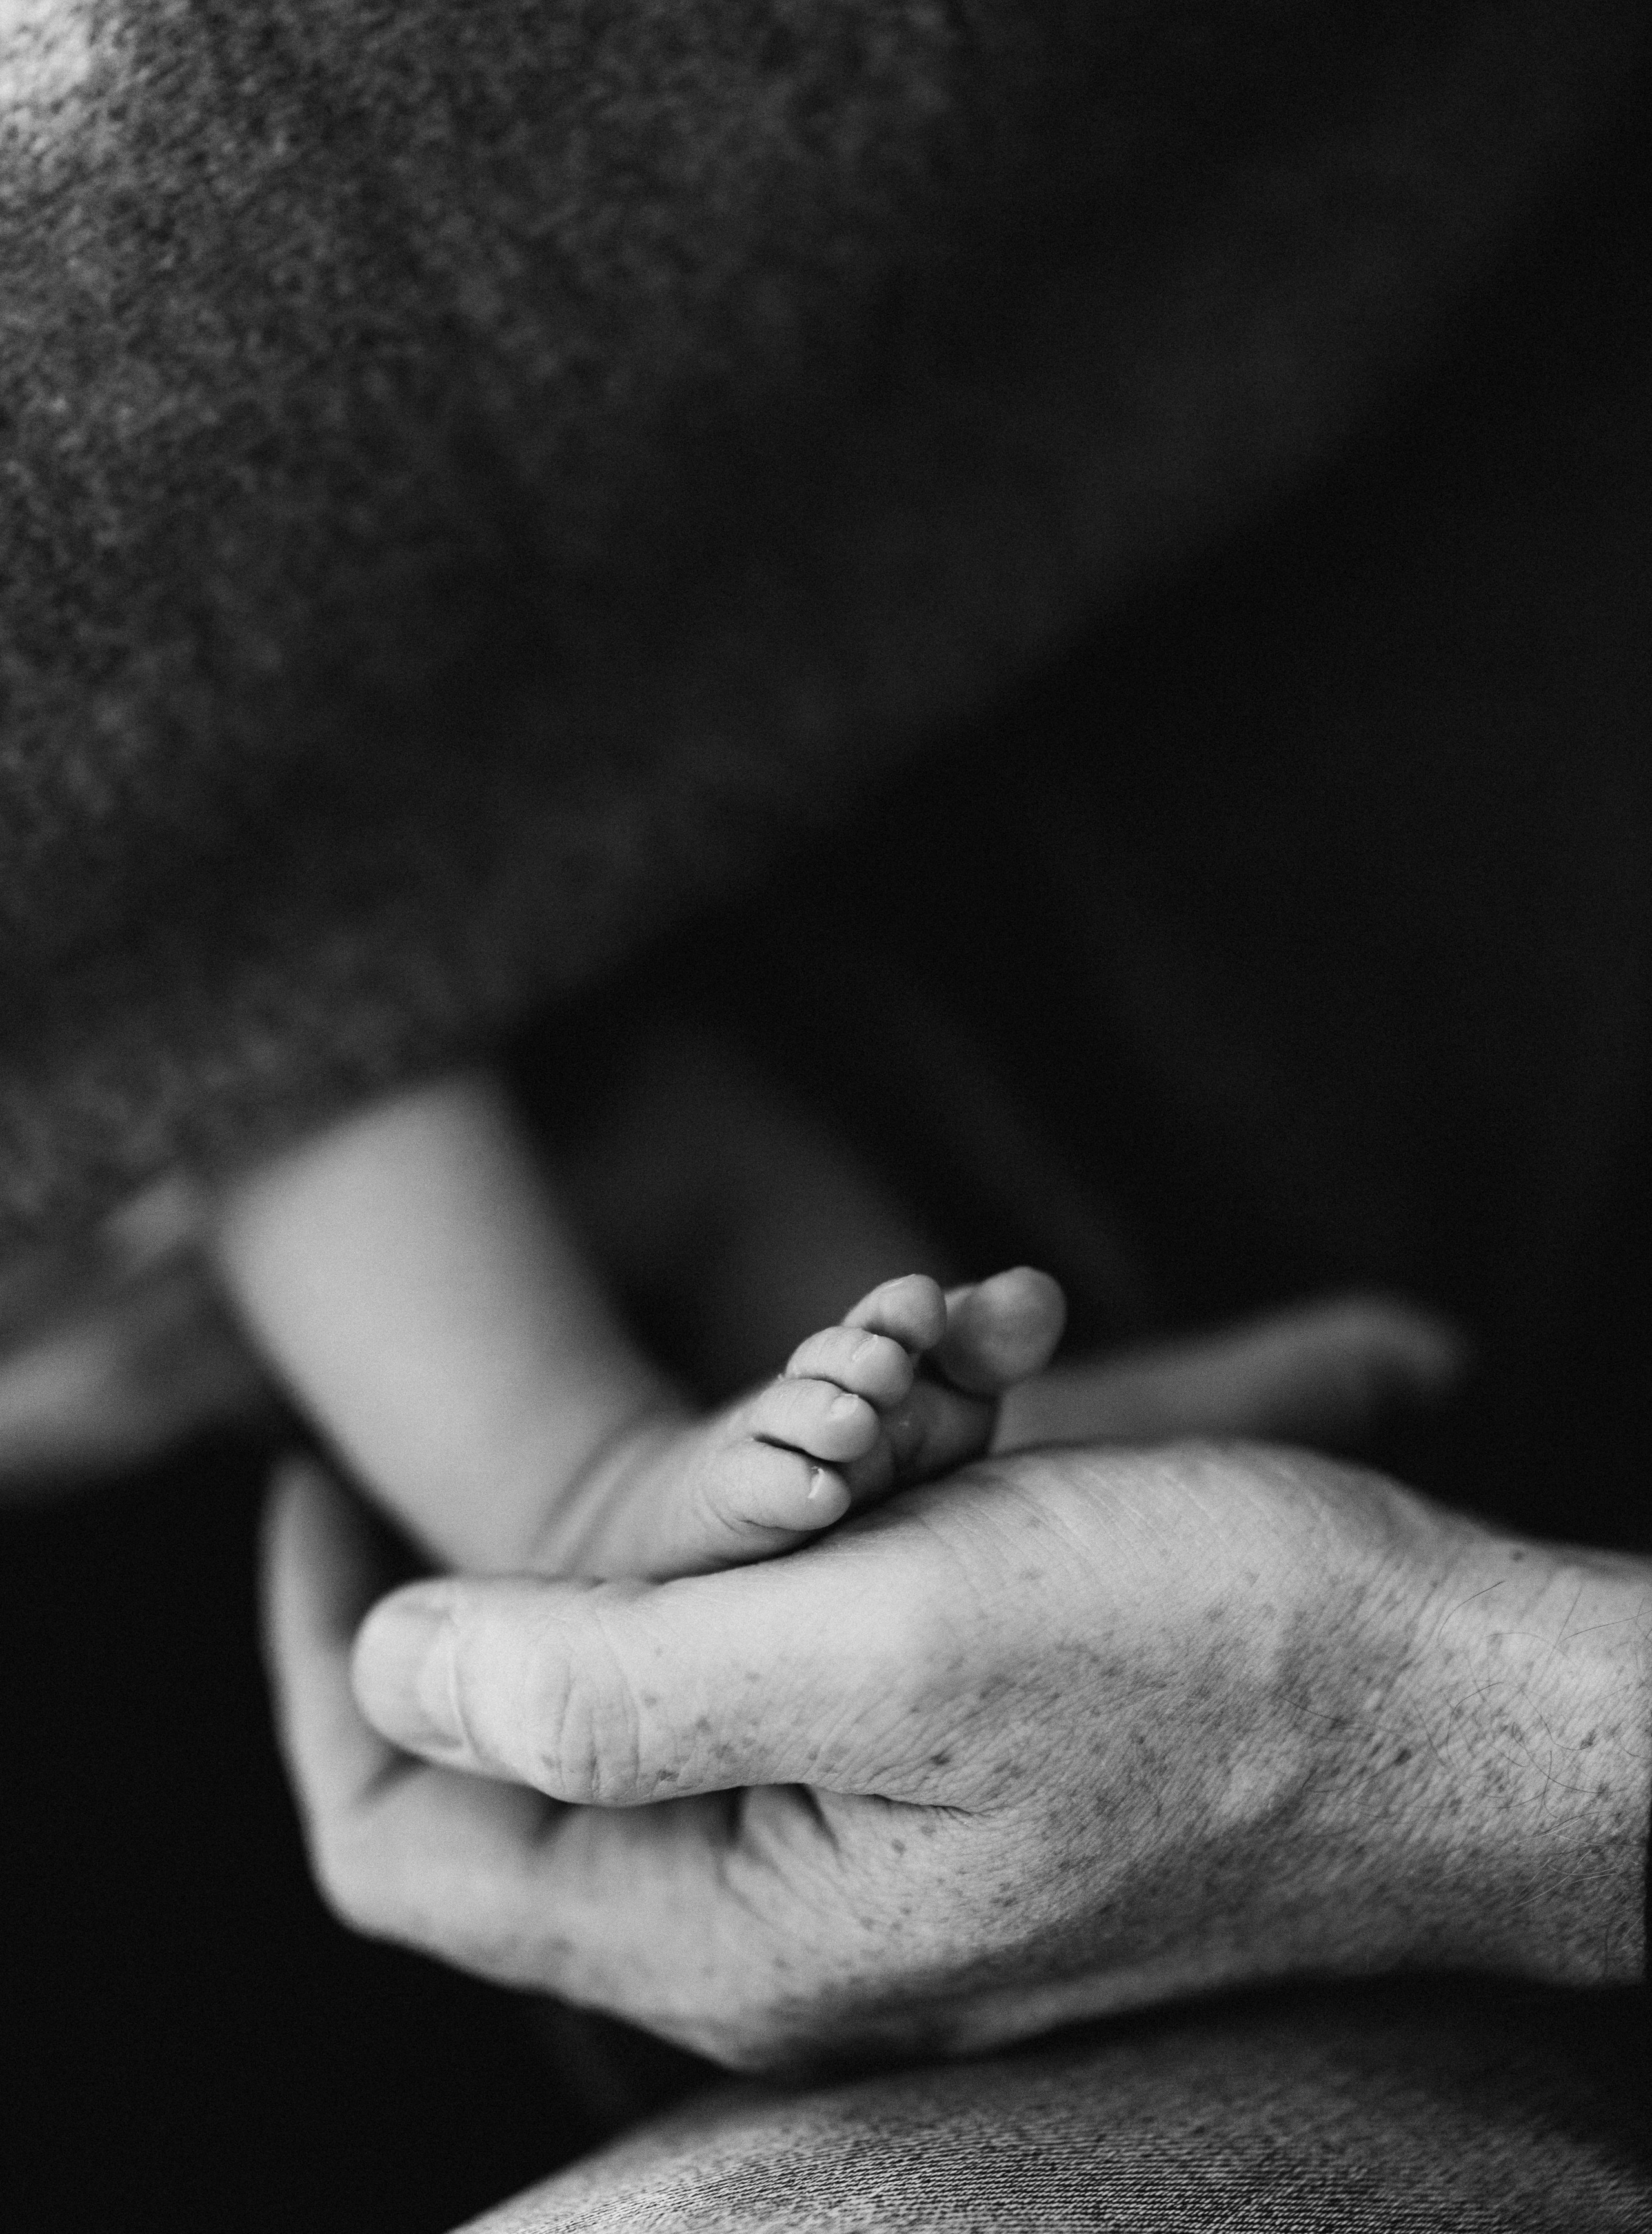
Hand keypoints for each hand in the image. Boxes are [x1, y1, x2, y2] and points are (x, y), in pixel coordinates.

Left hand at [265, 1318, 1651, 2070]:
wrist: (1455, 1705)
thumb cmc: (1211, 1662)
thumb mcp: (890, 1643)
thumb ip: (610, 1685)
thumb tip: (386, 1669)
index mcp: (721, 1927)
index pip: (398, 1833)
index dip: (319, 1656)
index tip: (311, 1484)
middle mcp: (770, 1928)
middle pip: (533, 1747)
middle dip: (580, 1541)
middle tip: (678, 1388)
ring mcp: (860, 1863)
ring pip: (687, 1665)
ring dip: (740, 1503)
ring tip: (878, 1383)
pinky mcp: (939, 1786)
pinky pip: (809, 1644)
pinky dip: (841, 1516)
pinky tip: (949, 1421)